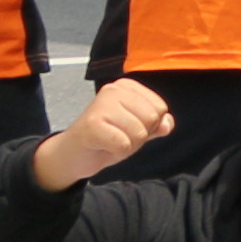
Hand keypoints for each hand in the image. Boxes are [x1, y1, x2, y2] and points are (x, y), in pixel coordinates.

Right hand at [37, 76, 170, 190]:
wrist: (73, 155)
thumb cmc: (107, 139)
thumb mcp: (137, 130)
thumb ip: (156, 125)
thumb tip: (167, 124)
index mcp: (127, 86)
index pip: (160, 108)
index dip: (149, 126)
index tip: (127, 128)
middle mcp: (114, 89)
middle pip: (152, 119)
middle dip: (139, 136)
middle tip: (118, 136)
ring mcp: (102, 105)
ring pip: (139, 133)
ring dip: (128, 146)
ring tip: (110, 141)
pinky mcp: (92, 124)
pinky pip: (123, 144)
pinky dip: (118, 153)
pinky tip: (104, 147)